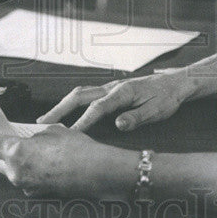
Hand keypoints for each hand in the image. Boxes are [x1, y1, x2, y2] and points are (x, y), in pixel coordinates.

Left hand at [0, 123, 127, 198]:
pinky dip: (24, 168)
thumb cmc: (78, 149)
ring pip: (7, 170)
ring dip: (10, 158)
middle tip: (2, 133)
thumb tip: (28, 138)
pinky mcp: (36, 192)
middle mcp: (16, 172)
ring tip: (23, 145)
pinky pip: (23, 178)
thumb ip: (32, 135)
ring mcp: (25, 185)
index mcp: (16, 153)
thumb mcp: (53, 130)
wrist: (96, 173)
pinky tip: (39, 159)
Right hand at [36, 71, 191, 131]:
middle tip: (41, 123)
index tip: (68, 134)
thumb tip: (118, 125)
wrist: (175, 83)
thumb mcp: (157, 111)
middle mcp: (112, 87)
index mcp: (123, 93)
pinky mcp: (110, 90)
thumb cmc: (166, 98)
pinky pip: (86, 95)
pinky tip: (65, 114)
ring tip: (46, 120)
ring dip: (62, 105)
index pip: (98, 108)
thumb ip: (137, 117)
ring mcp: (110, 87)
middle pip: (80, 96)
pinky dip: (72, 103)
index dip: (82, 121)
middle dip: (60, 109)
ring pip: (80, 93)